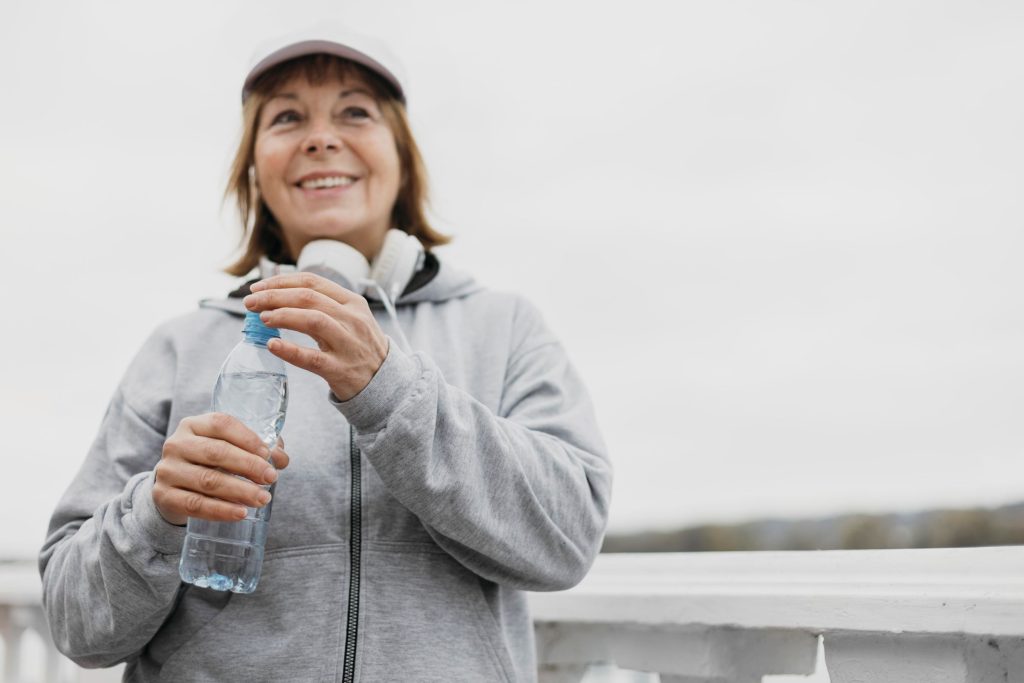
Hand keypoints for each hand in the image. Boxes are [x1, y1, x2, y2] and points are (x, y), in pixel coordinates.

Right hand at [153, 413, 289, 525]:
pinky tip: (241, 513)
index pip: (222, 424)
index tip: (269, 454)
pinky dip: (221, 510)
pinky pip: (196, 505)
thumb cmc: (209, 463)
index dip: (248, 438)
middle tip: (271, 478)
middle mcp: (176, 444)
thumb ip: (257, 449)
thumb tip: (281, 459)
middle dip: (248, 466)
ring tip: (262, 499)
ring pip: (208, 480)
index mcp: (193, 425)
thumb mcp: (229, 449)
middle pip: (216, 452)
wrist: (173, 486)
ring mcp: (167, 470)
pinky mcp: (163, 496)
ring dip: (240, 491)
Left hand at [243, 272, 389, 400]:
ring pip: (312, 321)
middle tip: (250, 302)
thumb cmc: (359, 347)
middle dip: (274, 296)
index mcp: (353, 302)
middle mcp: (352, 319)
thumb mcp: (351, 318)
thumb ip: (324, 305)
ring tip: (261, 318)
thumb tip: (279, 294)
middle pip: (308, 298)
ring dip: (282, 316)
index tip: (259, 287)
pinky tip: (272, 345)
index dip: (281, 281)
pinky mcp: (340, 369)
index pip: (313, 282)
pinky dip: (290, 350)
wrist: (385, 381)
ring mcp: (348, 344)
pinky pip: (312, 358)